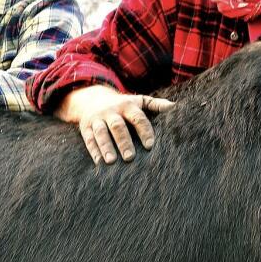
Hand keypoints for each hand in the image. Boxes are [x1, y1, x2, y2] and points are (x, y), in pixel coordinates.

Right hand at [55, 85, 174, 164]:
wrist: (92, 98)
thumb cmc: (123, 105)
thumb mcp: (139, 101)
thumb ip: (156, 105)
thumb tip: (176, 108)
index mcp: (127, 105)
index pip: (137, 118)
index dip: (144, 131)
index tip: (150, 145)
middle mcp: (111, 111)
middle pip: (118, 126)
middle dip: (123, 142)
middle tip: (130, 158)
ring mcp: (97, 119)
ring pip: (101, 133)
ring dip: (106, 147)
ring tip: (111, 161)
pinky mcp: (85, 128)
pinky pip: (89, 140)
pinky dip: (94, 151)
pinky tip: (100, 163)